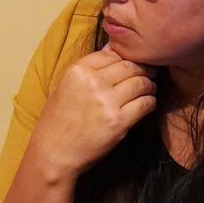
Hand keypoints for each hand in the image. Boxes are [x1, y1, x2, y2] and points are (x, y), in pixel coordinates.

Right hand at [27, 45, 156, 180]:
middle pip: (130, 66)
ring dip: (149, 85)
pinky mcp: (119, 121)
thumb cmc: (57, 122)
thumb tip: (112, 48)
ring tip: (148, 89)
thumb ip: (88, 69)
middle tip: (149, 74)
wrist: (53, 154)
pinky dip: (150, 102)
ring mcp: (106, 102)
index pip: (112, 54)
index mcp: (77, 71)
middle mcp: (92, 83)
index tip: (131, 65)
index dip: (125, 58)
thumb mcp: (64, 87)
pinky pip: (145, 103)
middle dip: (143, 69)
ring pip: (141, 83)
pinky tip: (146, 104)